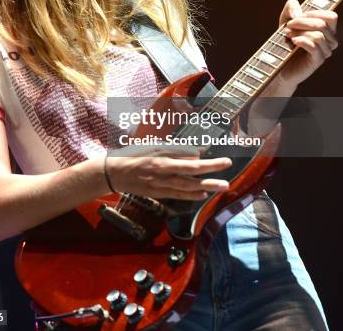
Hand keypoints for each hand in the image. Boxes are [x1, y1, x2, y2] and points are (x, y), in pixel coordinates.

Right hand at [105, 150, 231, 199]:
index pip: (193, 164)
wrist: (114, 172)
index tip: (226, 161)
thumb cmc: (135, 154)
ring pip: (187, 189)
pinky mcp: (157, 194)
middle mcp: (164, 174)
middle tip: (228, 182)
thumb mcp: (155, 146)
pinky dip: (191, 195)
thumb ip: (177, 150)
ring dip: (206, 188)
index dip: (211, 164)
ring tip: (221, 187)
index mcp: (163, 159)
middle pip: (193, 178)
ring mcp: (161, 186)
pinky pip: (178, 195)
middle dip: (212, 179)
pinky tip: (202, 194)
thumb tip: (198, 153)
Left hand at [277, 0, 337, 87]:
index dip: (313, 13)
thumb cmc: (285, 40)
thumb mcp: (286, 19)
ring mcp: (325, 51)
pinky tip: (292, 42)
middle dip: (301, 22)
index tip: (297, 17)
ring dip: (299, 32)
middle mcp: (330, 40)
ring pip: (318, 35)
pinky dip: (301, 40)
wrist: (279, 63)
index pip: (330, 16)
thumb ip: (291, 7)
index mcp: (327, 29)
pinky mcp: (318, 60)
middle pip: (322, 24)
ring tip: (287, 35)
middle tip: (287, 27)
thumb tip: (298, 12)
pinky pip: (314, 46)